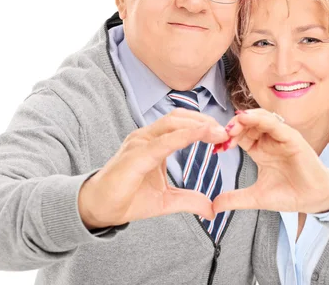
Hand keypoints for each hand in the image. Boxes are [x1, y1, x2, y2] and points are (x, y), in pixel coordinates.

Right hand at [78, 109, 227, 228]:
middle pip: (180, 117)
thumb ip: (189, 200)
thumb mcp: (166, 201)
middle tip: (227, 131)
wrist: (100, 209)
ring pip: (172, 124)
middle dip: (205, 121)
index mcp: (154, 142)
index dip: (204, 124)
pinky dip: (184, 136)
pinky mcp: (135, 155)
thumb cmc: (129, 198)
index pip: (182, 124)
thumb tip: (212, 210)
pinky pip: (163, 141)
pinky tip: (201, 135)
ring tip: (219, 132)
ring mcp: (139, 143)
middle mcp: (146, 137)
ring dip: (198, 125)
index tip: (225, 133)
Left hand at [213, 109, 328, 214]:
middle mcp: (270, 140)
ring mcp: (281, 137)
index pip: (240, 135)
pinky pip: (275, 124)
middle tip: (220, 136)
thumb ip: (235, 199)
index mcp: (260, 150)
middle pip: (247, 123)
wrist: (314, 200)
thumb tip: (213, 207)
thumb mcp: (256, 197)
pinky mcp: (292, 138)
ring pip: (260, 118)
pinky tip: (246, 119)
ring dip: (244, 119)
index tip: (216, 149)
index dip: (227, 138)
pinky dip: (260, 120)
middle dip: (232, 126)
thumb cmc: (290, 194)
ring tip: (231, 128)